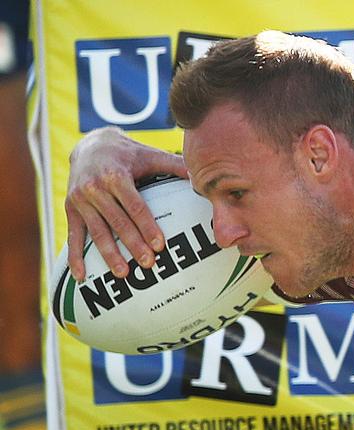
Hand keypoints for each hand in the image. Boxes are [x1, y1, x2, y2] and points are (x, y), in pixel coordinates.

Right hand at [65, 126, 187, 280]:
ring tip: (123, 273)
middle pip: (117, 221)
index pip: (135, 206)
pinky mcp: (70, 208)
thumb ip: (174, 165)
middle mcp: (95, 187)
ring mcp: (80, 199)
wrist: (89, 144)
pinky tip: (83, 276)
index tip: (160, 245)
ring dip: (109, 254)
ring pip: (97, 231)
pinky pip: (73, 235)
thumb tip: (199, 175)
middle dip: (133, 244)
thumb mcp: (149, 155)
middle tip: (149, 264)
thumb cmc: (128, 154)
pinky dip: (75, 257)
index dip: (147, 226)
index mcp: (116, 175)